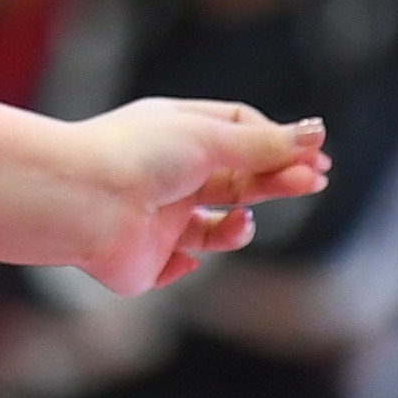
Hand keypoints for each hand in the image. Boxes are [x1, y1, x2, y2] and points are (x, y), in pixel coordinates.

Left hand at [59, 98, 327, 293]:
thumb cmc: (138, 155)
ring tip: (240, 220)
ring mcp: (158, 219)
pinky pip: (184, 264)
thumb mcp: (209, 138)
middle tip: (314, 183)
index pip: (240, 133)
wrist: (81, 201)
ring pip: (219, 227)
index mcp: (178, 135)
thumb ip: (264, 144)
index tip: (314, 156)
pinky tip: (182, 251)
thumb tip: (316, 133)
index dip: (278, 145)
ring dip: (240, 226)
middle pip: (239, 179)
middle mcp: (169, 176)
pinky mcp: (146, 261)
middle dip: (277, 181)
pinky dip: (191, 260)